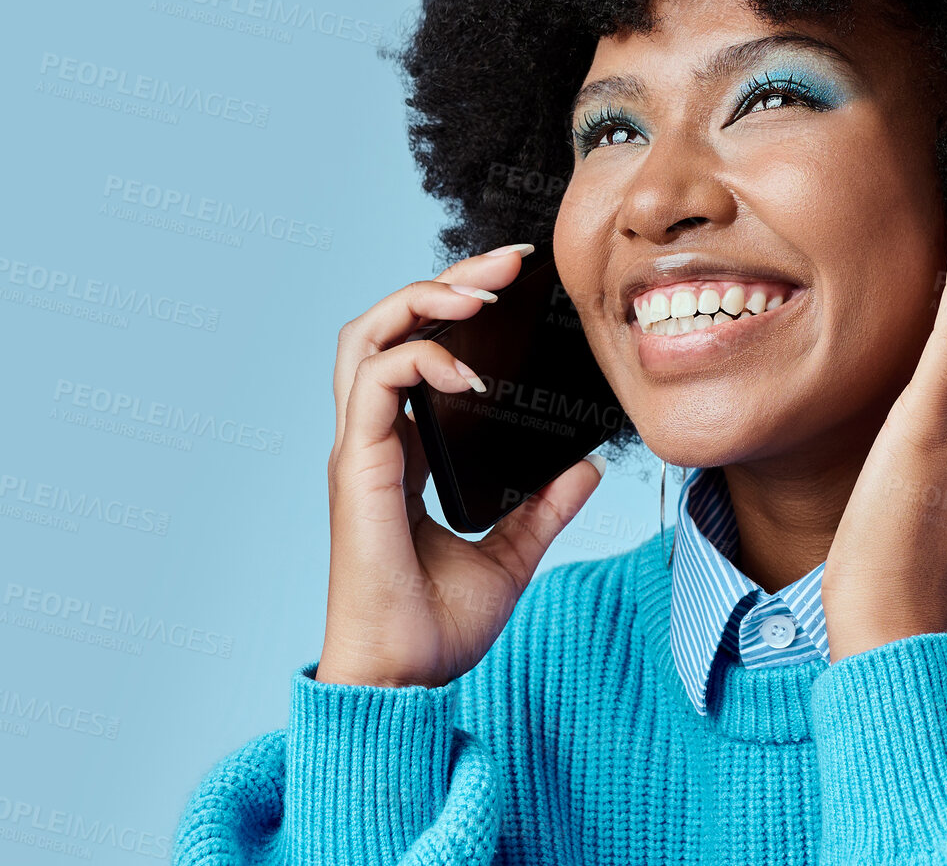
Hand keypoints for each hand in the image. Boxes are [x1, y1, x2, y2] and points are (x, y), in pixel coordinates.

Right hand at [316, 242, 606, 687]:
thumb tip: (586, 470)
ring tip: (481, 293)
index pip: (413, 353)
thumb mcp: (510, 556)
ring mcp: (360, 451)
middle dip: (443, 281)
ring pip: (367, 335)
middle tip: (506, 264)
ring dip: (424, 300)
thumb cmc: (435, 629)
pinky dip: (425, 359)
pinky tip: (472, 373)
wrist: (402, 682)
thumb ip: (542, 508)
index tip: (512, 287)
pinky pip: (379, 381)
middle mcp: (374, 442)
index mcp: (401, 454)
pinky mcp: (360, 468)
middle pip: (385, 325)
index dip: (453, 311)